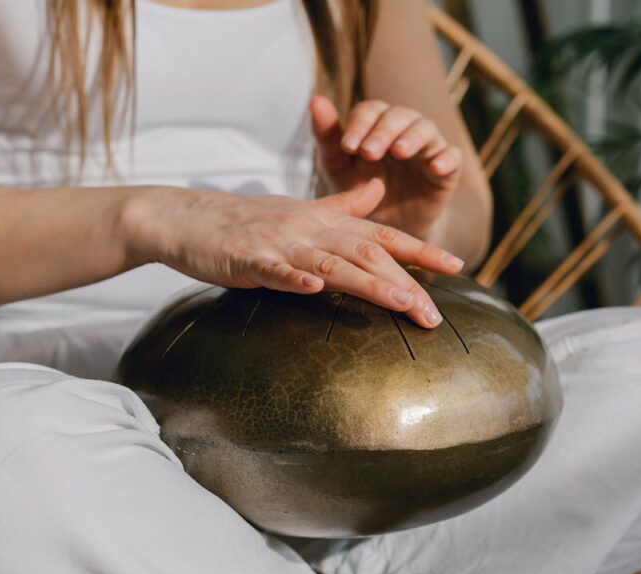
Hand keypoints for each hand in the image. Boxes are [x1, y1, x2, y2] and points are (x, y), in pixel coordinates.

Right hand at [125, 179, 462, 328]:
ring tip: (401, 302)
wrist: (184, 218)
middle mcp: (309, 229)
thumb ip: (342, 206)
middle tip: (435, 315)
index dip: (419, 250)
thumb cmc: (243, 220)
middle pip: (367, 255)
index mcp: (323, 221)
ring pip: (332, 262)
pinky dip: (295, 277)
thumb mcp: (299, 211)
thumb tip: (379, 191)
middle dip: (405, 283)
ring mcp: (279, 243)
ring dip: (368, 283)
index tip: (456, 266)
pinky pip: (274, 269)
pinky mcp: (247, 258)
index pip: (381, 236)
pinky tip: (314, 290)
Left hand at [310, 96, 461, 239]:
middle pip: (398, 115)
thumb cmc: (360, 192)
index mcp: (376, 123)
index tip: (347, 146)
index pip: (369, 111)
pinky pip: (452, 157)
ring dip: (412, 138)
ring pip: (425, 129)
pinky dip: (446, 159)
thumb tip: (315, 99)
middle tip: (369, 152)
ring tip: (400, 152)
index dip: (359, 125)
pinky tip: (436, 168)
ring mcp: (427, 146)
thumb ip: (328, 138)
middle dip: (383, 132)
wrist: (388, 229)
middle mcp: (404, 127)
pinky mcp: (446, 168)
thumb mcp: (339, 170)